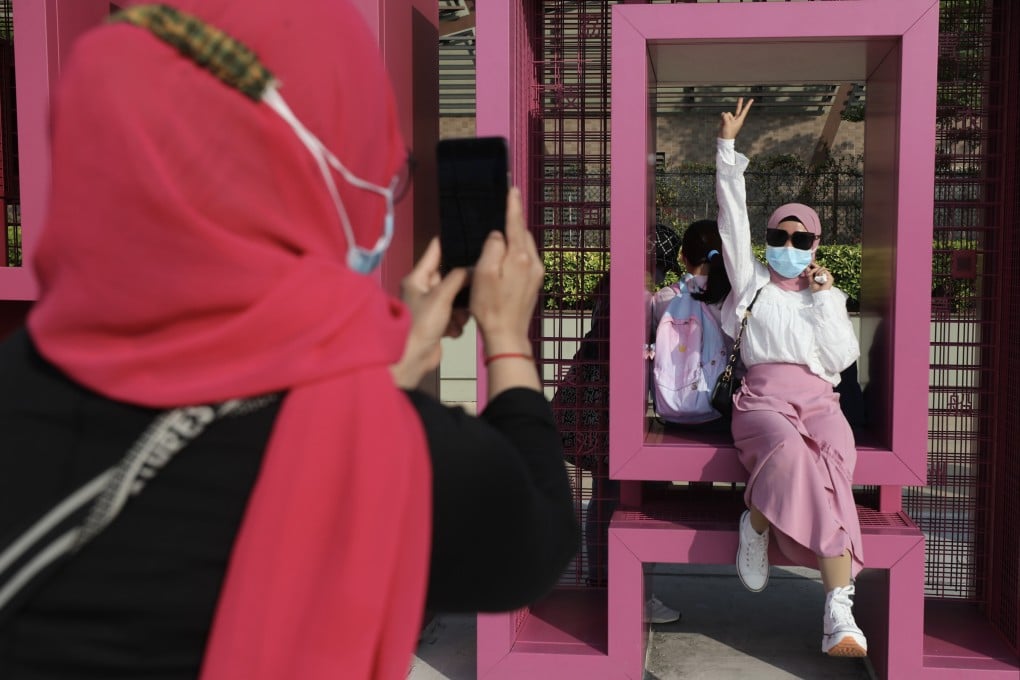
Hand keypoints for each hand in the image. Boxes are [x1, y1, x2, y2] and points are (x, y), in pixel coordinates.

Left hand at [390, 237, 469, 388]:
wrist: (411, 358)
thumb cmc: (420, 324)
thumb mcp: (441, 296)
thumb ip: (458, 278)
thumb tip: (472, 269)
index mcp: (417, 278)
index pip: (435, 253)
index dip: (450, 244)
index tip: (468, 237)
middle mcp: (422, 290)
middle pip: (449, 278)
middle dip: (462, 287)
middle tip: (474, 289)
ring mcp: (429, 308)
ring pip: (454, 299)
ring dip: (460, 310)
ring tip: (459, 318)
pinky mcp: (436, 324)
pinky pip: (453, 317)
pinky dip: (455, 324)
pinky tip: (452, 331)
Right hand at [470, 187, 543, 356]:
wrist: (507, 335)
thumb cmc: (490, 307)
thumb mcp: (483, 274)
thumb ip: (492, 248)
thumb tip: (498, 235)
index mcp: (520, 257)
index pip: (516, 224)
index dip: (513, 205)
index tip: (512, 189)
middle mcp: (533, 262)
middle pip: (523, 234)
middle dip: (514, 222)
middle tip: (503, 208)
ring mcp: (537, 273)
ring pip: (526, 246)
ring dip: (516, 238)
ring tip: (502, 233)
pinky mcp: (536, 283)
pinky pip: (527, 259)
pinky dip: (517, 252)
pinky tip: (507, 257)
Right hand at [719, 97, 753, 139]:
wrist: (724, 140)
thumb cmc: (728, 133)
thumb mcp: (727, 124)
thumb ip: (725, 117)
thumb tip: (723, 113)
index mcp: (740, 120)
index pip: (744, 111)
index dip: (748, 105)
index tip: (752, 99)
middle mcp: (736, 119)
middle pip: (738, 110)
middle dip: (739, 104)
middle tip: (741, 97)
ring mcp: (731, 121)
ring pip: (728, 114)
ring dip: (725, 118)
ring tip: (725, 124)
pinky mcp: (726, 122)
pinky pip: (724, 117)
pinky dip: (722, 119)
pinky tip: (722, 124)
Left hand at [805, 262, 832, 292]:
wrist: (819, 293)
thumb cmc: (815, 289)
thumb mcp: (811, 280)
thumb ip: (809, 274)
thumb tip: (807, 267)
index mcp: (820, 276)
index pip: (818, 268)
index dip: (814, 265)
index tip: (810, 263)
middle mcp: (824, 275)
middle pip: (819, 267)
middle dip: (813, 269)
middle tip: (809, 273)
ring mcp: (827, 276)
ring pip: (820, 268)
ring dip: (816, 272)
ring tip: (815, 278)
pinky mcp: (830, 277)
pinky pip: (823, 270)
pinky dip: (820, 273)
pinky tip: (819, 278)